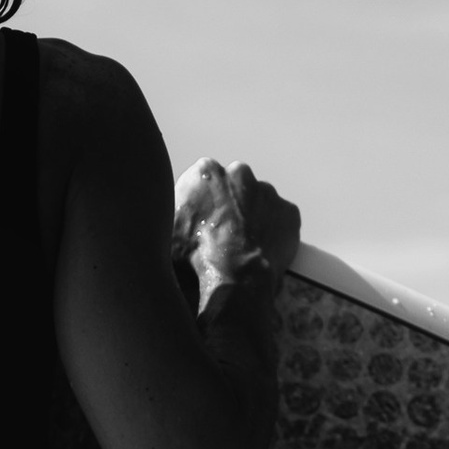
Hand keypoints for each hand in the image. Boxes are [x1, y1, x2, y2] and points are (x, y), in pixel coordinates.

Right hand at [171, 158, 300, 317]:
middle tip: (222, 235)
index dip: (201, 205)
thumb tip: (159, 211)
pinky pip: (280, 220)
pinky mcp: (288, 212)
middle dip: (229, 205)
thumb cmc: (195, 257)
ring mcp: (268, 192)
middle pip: (233, 187)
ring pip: (258, 202)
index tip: (201, 224)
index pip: (203, 181)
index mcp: (205, 171)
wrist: (233, 277)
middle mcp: (238, 173)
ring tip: (242, 247)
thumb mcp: (164, 230)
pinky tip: (260, 250)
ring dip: (252, 218)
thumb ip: (169, 211)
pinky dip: (273, 232)